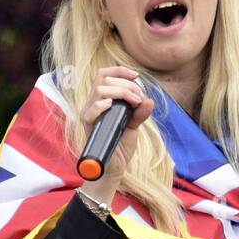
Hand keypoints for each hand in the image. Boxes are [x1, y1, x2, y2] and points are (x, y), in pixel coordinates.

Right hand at [80, 66, 154, 199]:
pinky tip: (112, 106)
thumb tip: (149, 100)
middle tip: (139, 98)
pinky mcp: (89, 127)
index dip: (119, 70)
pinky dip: (101, 105)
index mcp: (102, 100)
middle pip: (103, 79)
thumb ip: (140, 113)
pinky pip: (90, 111)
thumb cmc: (121, 145)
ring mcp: (90, 115)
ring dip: (120, 92)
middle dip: (126, 84)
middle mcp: (93, 104)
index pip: (104, 75)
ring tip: (134, 102)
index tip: (136, 75)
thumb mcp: (134, 126)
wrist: (116, 167)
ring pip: (99, 91)